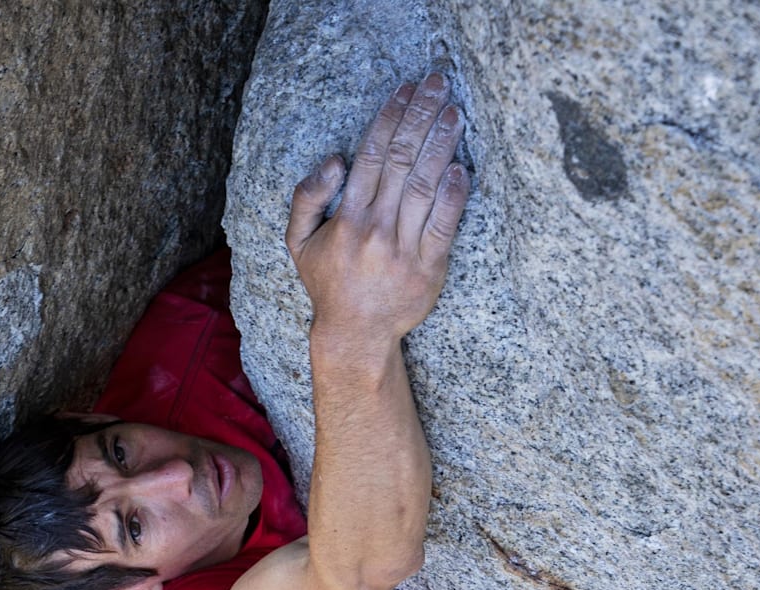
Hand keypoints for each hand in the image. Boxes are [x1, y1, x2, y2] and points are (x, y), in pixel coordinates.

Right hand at [285, 73, 468, 344]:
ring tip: (454, 112)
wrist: (355, 334)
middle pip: (401, 160)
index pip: (371, 155)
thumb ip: (306, 198)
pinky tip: (461, 166)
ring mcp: (405, 248)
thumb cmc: (329, 283)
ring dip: (441, 144)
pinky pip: (445, 224)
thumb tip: (334, 161)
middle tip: (438, 84)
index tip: (406, 90)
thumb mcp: (298, 243)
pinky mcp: (430, 267)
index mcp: (347, 219)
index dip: (390, 117)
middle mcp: (376, 229)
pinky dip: (453, 193)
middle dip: (421, 117)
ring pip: (425, 185)